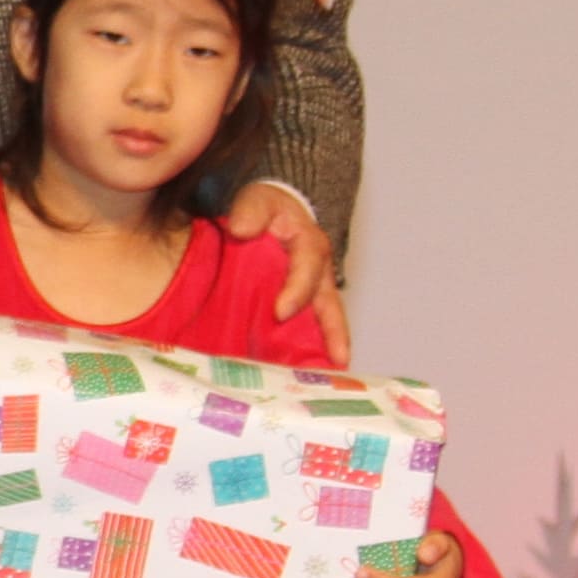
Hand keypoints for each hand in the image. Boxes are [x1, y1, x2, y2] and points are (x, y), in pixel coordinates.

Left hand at [233, 179, 351, 359]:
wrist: (270, 216)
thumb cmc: (266, 211)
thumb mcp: (257, 201)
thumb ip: (249, 211)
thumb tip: (243, 229)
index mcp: (310, 244)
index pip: (309, 266)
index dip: (297, 290)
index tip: (280, 312)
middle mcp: (320, 272)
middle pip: (330, 303)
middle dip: (334, 332)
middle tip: (334, 359)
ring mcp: (316, 292)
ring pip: (328, 321)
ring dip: (331, 348)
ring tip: (331, 376)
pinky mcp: (306, 307)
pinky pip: (313, 330)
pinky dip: (314, 351)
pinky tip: (307, 374)